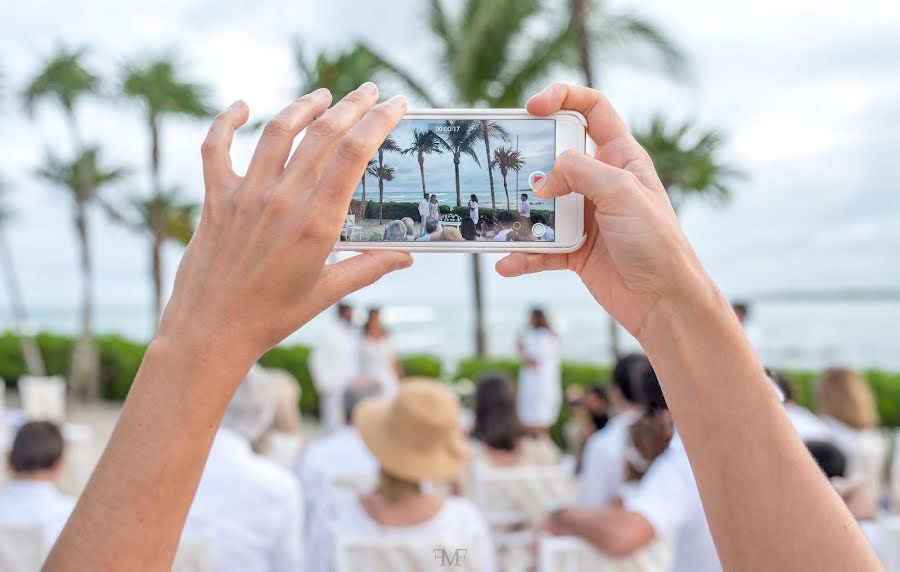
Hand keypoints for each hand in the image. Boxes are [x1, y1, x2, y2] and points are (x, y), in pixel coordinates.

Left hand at [158, 84, 411, 368]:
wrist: (211, 332)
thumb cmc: (272, 316)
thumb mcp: (327, 292)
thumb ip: (369, 267)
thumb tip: (407, 257)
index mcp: (317, 222)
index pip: (354, 155)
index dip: (378, 122)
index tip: (396, 104)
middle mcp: (283, 200)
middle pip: (323, 134)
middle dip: (352, 105)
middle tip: (370, 89)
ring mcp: (247, 195)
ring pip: (277, 131)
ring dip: (303, 105)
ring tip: (322, 94)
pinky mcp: (216, 198)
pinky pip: (216, 147)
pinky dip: (227, 121)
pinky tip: (243, 106)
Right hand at [496, 83, 710, 338]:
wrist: (664, 301)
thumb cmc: (656, 242)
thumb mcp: (620, 192)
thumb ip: (578, 171)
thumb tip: (542, 180)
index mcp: (621, 157)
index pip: (592, 109)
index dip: (563, 97)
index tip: (532, 107)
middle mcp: (601, 182)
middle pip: (557, 156)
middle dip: (531, 161)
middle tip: (508, 167)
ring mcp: (587, 216)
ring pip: (543, 205)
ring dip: (523, 215)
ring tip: (506, 222)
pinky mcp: (576, 249)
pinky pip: (541, 247)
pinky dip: (524, 255)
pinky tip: (508, 263)